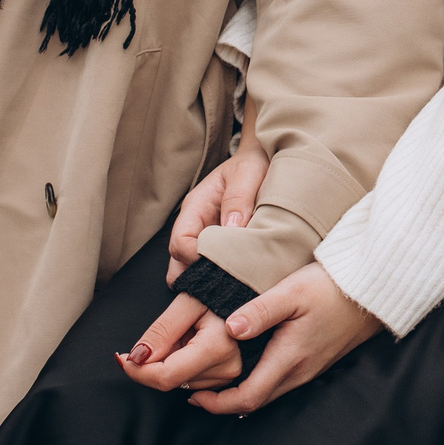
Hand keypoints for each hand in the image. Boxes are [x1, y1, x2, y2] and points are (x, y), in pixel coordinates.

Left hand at [119, 294, 248, 392]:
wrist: (251, 290)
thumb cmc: (221, 290)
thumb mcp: (187, 301)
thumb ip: (161, 331)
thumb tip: (136, 358)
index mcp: (218, 347)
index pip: (166, 377)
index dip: (138, 371)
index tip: (123, 358)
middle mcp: (230, 368)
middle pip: (173, 381)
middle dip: (158, 361)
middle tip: (170, 332)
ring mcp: (233, 376)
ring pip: (182, 383)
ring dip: (174, 362)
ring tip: (189, 333)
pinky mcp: (233, 379)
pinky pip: (197, 382)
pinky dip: (187, 366)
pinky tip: (196, 344)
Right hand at [166, 130, 271, 283]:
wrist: (263, 159)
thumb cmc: (253, 164)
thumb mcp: (248, 173)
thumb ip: (238, 199)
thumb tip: (232, 229)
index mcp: (196, 207)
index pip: (180, 242)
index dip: (195, 258)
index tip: (221, 263)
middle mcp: (195, 225)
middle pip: (179, 264)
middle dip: (198, 278)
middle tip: (227, 285)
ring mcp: (206, 237)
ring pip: (193, 270)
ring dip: (210, 280)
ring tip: (236, 285)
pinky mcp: (221, 247)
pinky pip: (213, 268)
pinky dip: (223, 277)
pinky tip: (242, 280)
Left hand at [189, 262, 381, 416]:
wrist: (372, 290)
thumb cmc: (331, 287)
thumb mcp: (292, 292)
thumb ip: (259, 311)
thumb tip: (230, 329)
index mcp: (289, 358)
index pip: (247, 398)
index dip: (217, 404)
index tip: (193, 397)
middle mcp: (299, 371)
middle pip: (254, 402)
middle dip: (221, 402)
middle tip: (193, 390)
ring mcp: (309, 369)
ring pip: (267, 394)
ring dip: (238, 393)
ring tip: (213, 379)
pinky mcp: (314, 362)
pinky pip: (279, 383)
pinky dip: (256, 382)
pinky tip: (246, 366)